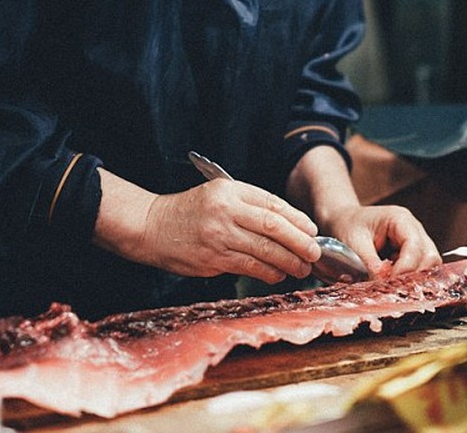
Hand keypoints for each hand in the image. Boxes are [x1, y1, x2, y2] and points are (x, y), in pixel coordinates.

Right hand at [93, 168, 321, 283]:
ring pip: (263, 250)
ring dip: (287, 262)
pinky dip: (267, 272)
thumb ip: (250, 205)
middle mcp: (225, 211)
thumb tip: (290, 226)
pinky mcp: (212, 259)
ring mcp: (218, 236)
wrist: (151, 226)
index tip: (312, 230)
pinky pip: (248, 267)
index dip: (297, 219)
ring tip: (301, 268)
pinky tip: (278, 275)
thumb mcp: (219, 194)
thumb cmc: (189, 211)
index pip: (272, 204)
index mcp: (229, 191)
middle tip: (315, 253)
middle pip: (273, 227)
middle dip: (299, 242)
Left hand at [321, 204, 441, 276]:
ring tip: (389, 283)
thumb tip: (383, 282)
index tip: (390, 283)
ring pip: (428, 266)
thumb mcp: (354, 243)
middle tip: (391, 288)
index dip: (405, 268)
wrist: (346, 221)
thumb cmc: (349, 226)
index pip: (415, 246)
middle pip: (429, 257)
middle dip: (413, 276)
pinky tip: (390, 280)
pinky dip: (407, 279)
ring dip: (411, 279)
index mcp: (401, 219)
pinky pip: (419, 270)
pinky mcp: (412, 254)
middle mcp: (414, 229)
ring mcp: (416, 241)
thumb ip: (370, 263)